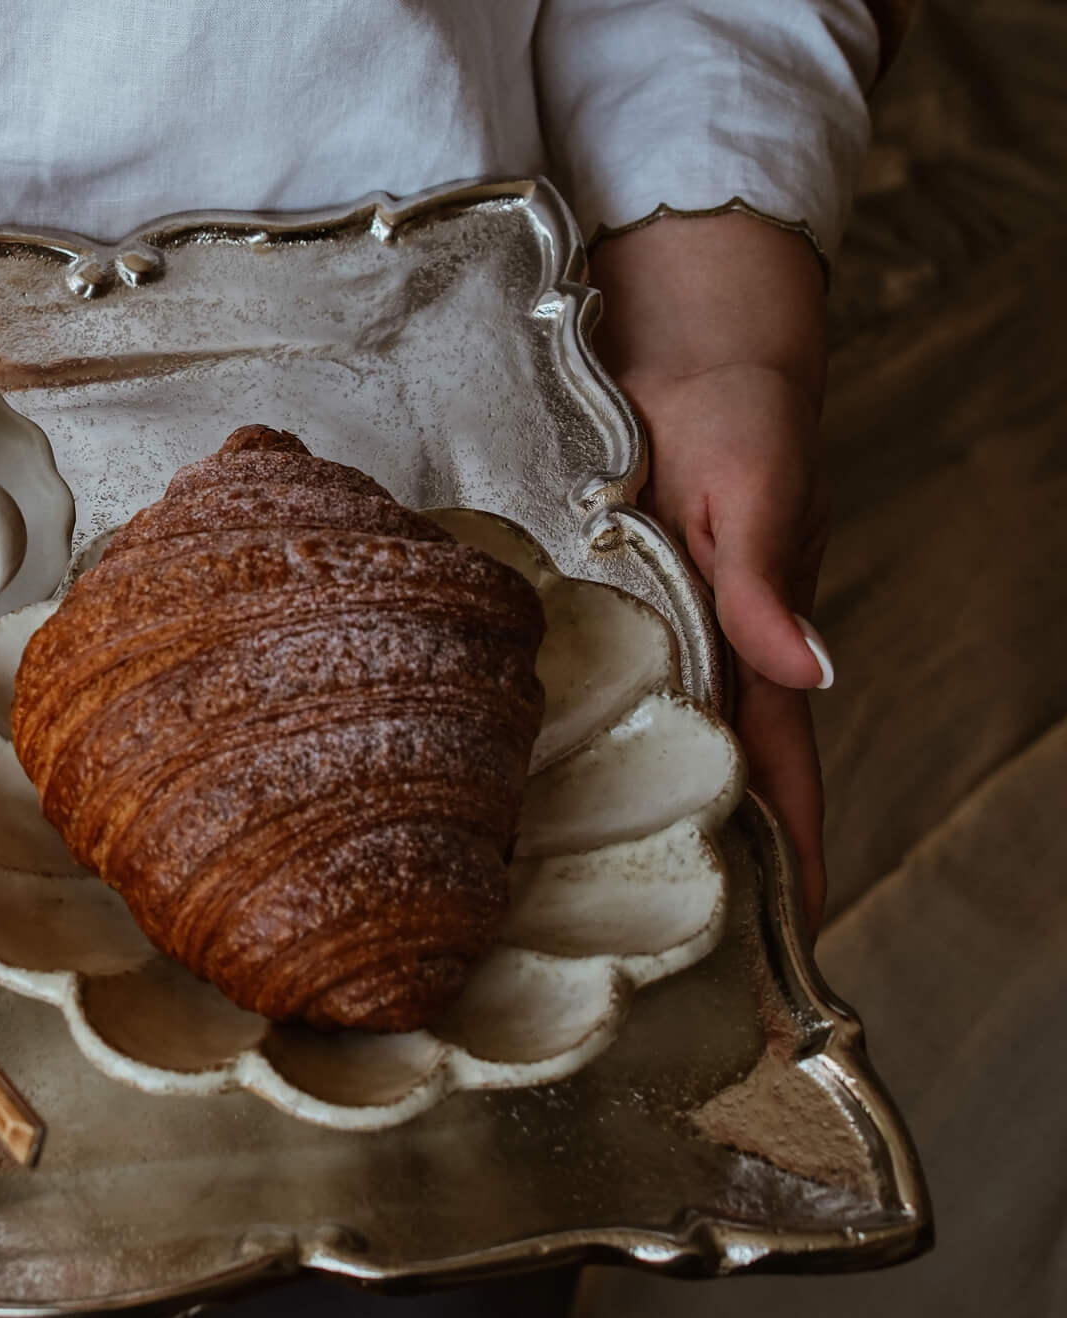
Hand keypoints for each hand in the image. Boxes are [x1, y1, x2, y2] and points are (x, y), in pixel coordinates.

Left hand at [588, 213, 832, 931]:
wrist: (681, 335)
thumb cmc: (738, 406)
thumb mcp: (758, 485)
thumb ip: (769, 578)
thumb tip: (807, 672)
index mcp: (757, 647)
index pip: (776, 782)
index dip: (783, 871)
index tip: (782, 966)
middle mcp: (706, 658)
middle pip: (707, 787)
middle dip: (696, 877)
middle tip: (662, 981)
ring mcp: (654, 638)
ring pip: (643, 751)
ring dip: (622, 824)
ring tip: (567, 921)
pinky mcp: (601, 609)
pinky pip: (590, 693)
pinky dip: (567, 746)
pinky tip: (510, 794)